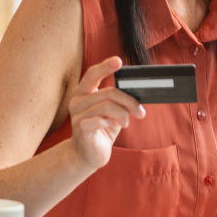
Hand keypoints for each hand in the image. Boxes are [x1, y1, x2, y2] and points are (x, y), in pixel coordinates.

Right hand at [66, 56, 145, 170]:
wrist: (88, 155)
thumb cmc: (102, 129)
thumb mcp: (113, 111)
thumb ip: (119, 99)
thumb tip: (137, 90)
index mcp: (83, 92)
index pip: (92, 74)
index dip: (105, 66)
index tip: (118, 61)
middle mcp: (77, 101)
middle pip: (109, 92)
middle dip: (129, 101)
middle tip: (140, 111)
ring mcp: (77, 116)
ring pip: (107, 106)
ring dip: (123, 115)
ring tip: (126, 123)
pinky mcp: (81, 130)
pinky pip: (99, 120)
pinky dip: (110, 122)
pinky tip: (110, 126)